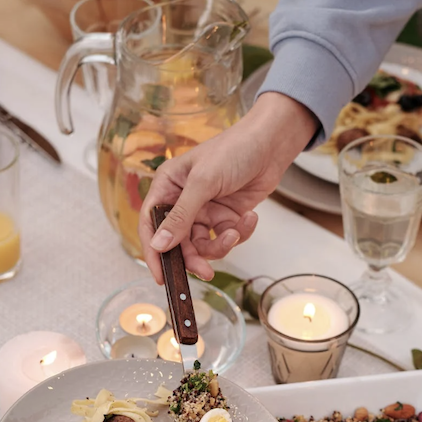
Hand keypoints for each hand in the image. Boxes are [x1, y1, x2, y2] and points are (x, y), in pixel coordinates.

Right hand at [139, 92, 316, 281]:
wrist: (270, 144)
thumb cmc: (233, 150)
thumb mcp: (203, 182)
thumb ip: (181, 216)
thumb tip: (159, 245)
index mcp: (168, 187)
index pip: (151, 225)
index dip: (153, 252)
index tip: (161, 276)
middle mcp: (183, 201)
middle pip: (178, 242)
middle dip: (193, 257)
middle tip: (205, 271)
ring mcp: (206, 210)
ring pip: (204, 246)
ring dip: (221, 245)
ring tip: (235, 233)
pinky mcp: (226, 216)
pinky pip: (226, 238)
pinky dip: (240, 233)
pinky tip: (250, 217)